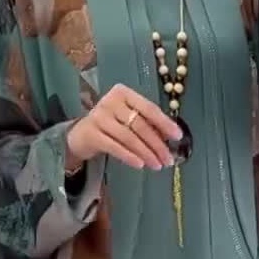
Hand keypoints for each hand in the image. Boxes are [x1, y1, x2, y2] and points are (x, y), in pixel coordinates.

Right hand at [66, 85, 182, 171]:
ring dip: (146, 153)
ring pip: (129, 137)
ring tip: (157, 165)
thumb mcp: (128, 119)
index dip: (164, 123)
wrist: (80, 134)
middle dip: (157, 144)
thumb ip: (146, 124)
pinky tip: (140, 165)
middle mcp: (111, 102)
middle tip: (168, 159)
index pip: (148, 108)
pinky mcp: (92, 134)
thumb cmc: (110, 125)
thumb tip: (169, 138)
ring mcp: (100, 117)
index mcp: (124, 93)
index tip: (178, 136)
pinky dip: (129, 156)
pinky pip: (115, 147)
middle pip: (140, 124)